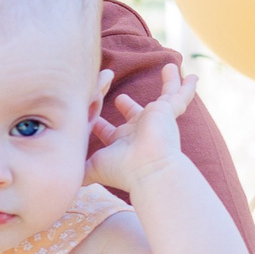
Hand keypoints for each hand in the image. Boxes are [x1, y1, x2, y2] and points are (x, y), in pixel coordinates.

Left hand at [86, 64, 195, 192]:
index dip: (100, 125)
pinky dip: (186, 87)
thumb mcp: (92, 167)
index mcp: (121, 142)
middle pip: (132, 115)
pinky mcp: (167, 112)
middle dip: (127, 107)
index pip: (109, 131)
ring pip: (163, 99)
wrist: (148, 170)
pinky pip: (179, 95)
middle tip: (119, 97)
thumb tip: (61, 184)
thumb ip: (79, 170)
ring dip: (167, 85)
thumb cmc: (121, 170)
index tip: (93, 117)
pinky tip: (193, 76)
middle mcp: (139, 131)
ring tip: (170, 69)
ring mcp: (155, 120)